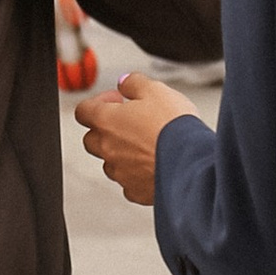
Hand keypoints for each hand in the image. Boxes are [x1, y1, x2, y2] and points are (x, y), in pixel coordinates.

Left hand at [79, 69, 198, 206]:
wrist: (192, 163)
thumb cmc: (173, 127)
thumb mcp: (155, 90)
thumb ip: (133, 83)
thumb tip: (124, 82)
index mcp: (107, 121)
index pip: (83, 111)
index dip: (98, 102)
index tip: (116, 100)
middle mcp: (108, 149)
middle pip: (92, 139)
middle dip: (106, 129)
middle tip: (129, 122)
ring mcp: (121, 173)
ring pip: (110, 162)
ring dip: (121, 153)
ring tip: (146, 144)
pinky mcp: (136, 191)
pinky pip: (129, 182)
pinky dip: (137, 174)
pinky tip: (154, 164)